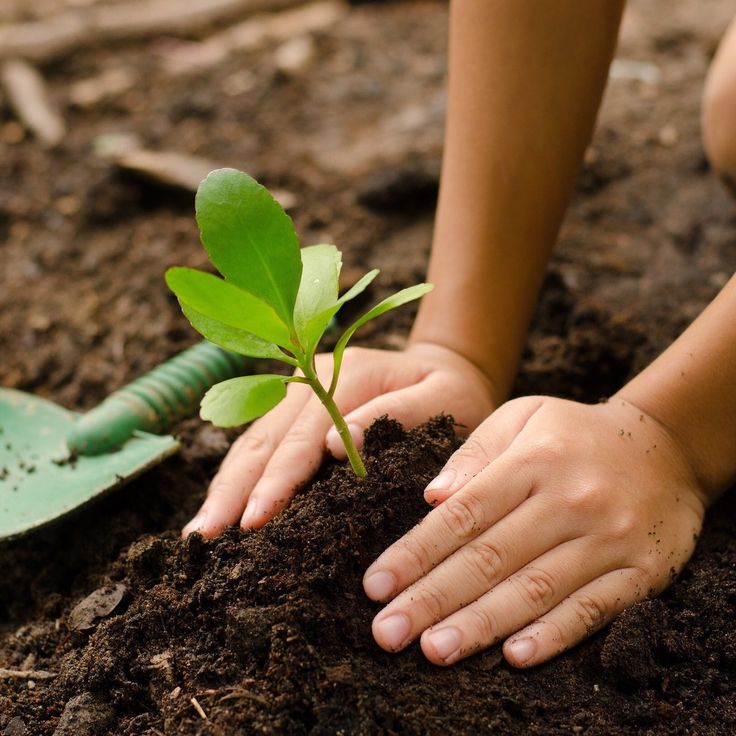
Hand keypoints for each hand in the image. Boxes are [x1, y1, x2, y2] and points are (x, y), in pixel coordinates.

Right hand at [182, 342, 496, 537]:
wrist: (445, 368)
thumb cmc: (453, 393)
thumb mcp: (445, 398)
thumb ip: (399, 414)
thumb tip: (338, 446)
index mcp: (348, 374)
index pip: (304, 435)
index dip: (278, 479)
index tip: (255, 520)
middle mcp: (311, 378)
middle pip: (264, 438)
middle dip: (234, 490)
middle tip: (205, 538)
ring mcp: (297, 391)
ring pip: (251, 442)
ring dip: (225, 486)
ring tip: (199, 533)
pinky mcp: (293, 408)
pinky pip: (258, 444)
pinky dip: (237, 477)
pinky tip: (220, 508)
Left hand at [363, 396, 706, 667]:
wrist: (666, 447)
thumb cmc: (575, 433)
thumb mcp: (522, 416)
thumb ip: (475, 453)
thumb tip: (431, 498)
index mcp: (532, 461)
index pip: (463, 515)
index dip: (415, 553)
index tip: (375, 585)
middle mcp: (569, 501)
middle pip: (490, 558)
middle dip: (432, 598)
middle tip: (387, 633)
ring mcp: (608, 538)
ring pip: (534, 589)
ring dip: (480, 624)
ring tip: (433, 650)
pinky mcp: (641, 571)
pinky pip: (593, 609)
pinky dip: (553, 635)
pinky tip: (514, 655)